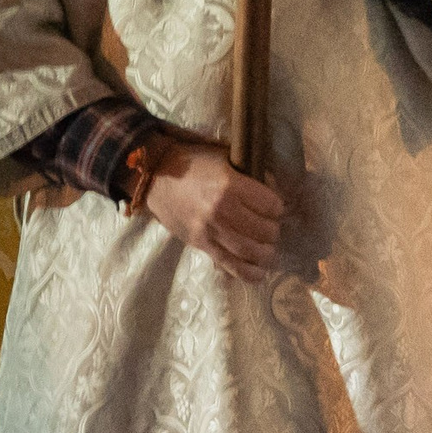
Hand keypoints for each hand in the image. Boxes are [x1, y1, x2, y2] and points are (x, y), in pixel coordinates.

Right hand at [141, 139, 284, 283]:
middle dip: (272, 230)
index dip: (277, 206)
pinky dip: (249, 273)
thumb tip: (274, 191)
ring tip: (267, 248)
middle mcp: (222, 211)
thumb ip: (250, 177)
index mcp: (230, 185)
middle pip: (265, 230)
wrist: (155, 177)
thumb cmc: (193, 163)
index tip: (272, 206)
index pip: (272, 205)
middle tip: (269, 226)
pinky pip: (229, 265)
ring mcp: (210, 231)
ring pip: (251, 251)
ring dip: (266, 252)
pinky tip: (259, 273)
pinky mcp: (200, 245)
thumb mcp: (226, 159)